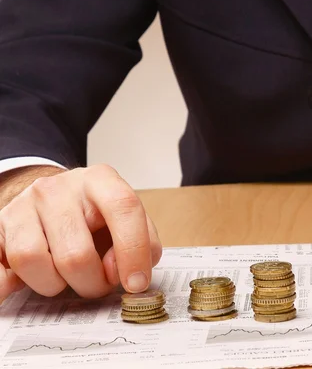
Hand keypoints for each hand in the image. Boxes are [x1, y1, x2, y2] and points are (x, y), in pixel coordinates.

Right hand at [0, 164, 161, 299]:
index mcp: (100, 180)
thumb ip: (144, 244)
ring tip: (65, 277)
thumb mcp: (129, 220)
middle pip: (76, 254)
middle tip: (98, 282)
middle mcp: (58, 189)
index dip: (134, 250)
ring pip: (32, 261)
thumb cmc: (96, 216)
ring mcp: (23, 205)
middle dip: (92, 283)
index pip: (124, 208)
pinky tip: (16, 286)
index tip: (136, 282)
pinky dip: (6, 283)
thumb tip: (130, 275)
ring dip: (54, 284)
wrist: (52, 199)